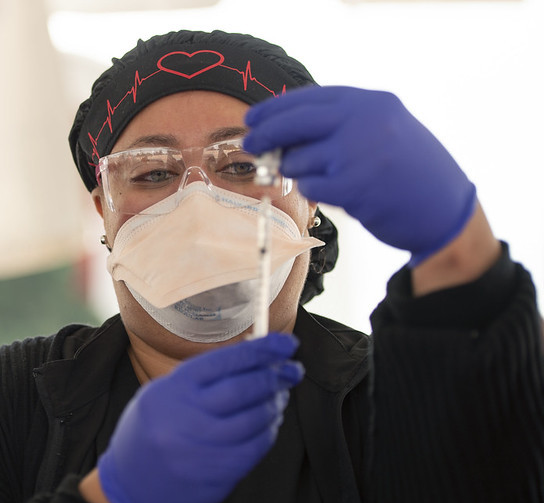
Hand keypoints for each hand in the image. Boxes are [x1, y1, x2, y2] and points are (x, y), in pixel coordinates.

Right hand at [97, 333, 302, 502]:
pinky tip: (268, 424)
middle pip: (244, 389)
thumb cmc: (151, 430)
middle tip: (292, 370)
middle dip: (276, 376)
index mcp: (173, 389)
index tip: (286, 344)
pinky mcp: (216, 474)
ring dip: (275, 404)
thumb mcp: (165, 393)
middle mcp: (186, 417)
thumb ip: (205, 377)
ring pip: (255, 419)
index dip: (262, 350)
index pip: (226, 361)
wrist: (129, 485)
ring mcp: (202, 449)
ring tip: (279, 396)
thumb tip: (254, 357)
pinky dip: (268, 432)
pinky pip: (255, 448)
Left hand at [244, 86, 476, 265]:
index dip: (274, 109)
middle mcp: (362, 121)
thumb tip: (281, 130)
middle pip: (292, 124)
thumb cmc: (410, 171)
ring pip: (296, 160)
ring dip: (300, 172)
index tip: (253, 119)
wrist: (445, 210)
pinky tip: (338, 193)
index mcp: (369, 102)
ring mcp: (356, 154)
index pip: (308, 98)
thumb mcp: (383, 128)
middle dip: (265, 135)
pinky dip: (315, 191)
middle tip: (251, 145)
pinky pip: (309, 187)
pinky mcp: (352, 187)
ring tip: (329, 177)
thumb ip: (340, 124)